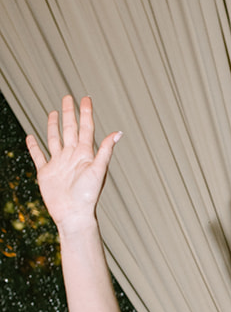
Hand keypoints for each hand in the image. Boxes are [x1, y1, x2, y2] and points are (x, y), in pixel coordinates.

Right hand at [26, 95, 121, 232]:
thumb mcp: (98, 170)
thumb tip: (118, 133)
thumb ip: (105, 150)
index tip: (86, 98)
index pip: (86, 128)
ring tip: (54, 112)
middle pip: (69, 129)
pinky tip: (31, 136)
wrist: (73, 214)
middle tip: (68, 97)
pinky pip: (38, 155)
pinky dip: (34, 146)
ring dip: (54, 126)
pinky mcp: (46, 172)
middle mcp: (71, 156)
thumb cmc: (88, 195)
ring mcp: (58, 163)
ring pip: (54, 139)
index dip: (86, 113)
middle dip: (69, 113)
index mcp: (85, 154)